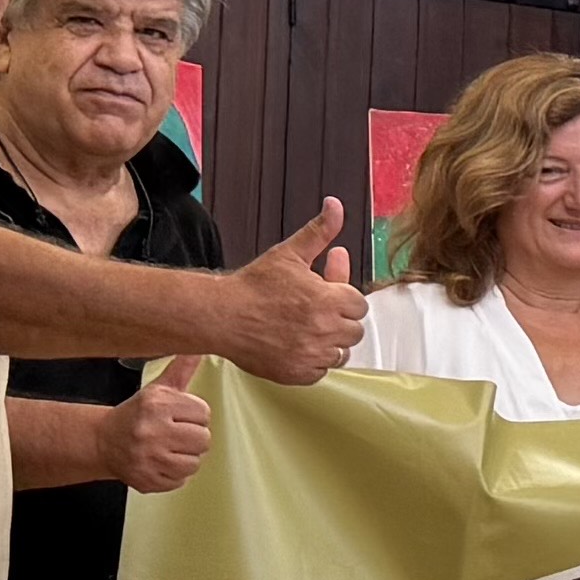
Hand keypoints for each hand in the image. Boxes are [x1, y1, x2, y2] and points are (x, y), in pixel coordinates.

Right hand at [112, 355, 212, 491]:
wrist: (103, 441)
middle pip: (203, 440)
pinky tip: (160, 462)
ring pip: (195, 463)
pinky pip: (181, 481)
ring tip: (168, 448)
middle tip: (174, 434)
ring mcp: (148, 458)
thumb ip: (182, 369)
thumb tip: (200, 346)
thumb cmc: (137, 414)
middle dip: (193, 437)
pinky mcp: (146, 480)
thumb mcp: (158, 389)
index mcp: (156, 404)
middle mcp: (150, 430)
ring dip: (186, 457)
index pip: (203, 413)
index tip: (180, 416)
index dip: (195, 416)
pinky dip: (174, 474)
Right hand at [225, 201, 366, 381]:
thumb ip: (319, 232)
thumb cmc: (253, 285)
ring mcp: (311, 355)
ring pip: (340, 353)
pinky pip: (321, 372)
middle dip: (339, 319)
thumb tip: (336, 205)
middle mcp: (324, 330)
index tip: (328, 294)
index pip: (359, 304)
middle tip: (316, 310)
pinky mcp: (297, 374)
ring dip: (329, 341)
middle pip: (354, 330)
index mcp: (328, 300)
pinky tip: (297, 344)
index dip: (344, 297)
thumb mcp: (289, 253)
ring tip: (306, 327)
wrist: (220, 315)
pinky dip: (313, 361)